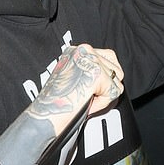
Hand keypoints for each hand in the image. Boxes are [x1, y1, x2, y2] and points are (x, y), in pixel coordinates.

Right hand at [0, 46, 123, 164]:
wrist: (46, 114)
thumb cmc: (57, 101)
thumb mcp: (75, 77)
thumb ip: (91, 70)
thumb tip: (112, 75)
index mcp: (78, 49)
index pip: (109, 56)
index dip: (106, 76)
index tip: (95, 87)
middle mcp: (84, 50)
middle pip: (116, 69)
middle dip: (106, 87)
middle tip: (88, 95)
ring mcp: (91, 61)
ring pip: (117, 81)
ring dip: (104, 95)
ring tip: (86, 98)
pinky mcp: (97, 74)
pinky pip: (114, 92)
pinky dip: (103, 103)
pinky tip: (87, 102)